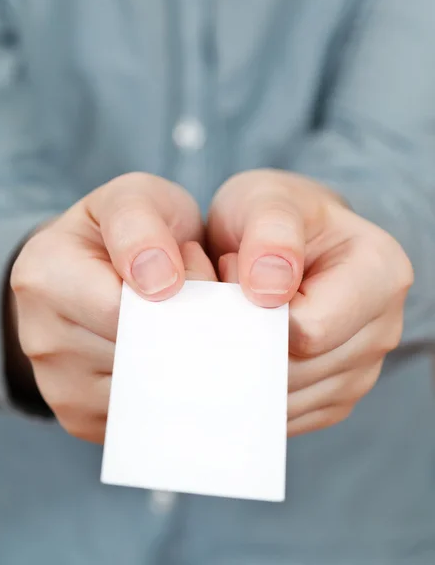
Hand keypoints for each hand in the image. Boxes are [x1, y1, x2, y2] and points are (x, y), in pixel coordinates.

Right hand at [10, 173, 216, 441]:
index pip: (125, 310)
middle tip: (209, 306)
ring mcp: (60, 387)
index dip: (181, 301)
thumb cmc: (125, 233)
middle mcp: (41, 340)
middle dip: (190, 336)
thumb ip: (141, 224)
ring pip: (147, 395)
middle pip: (139, 359)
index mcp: (45, 276)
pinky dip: (173, 395)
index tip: (207, 281)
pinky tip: (178, 359)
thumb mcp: (133, 200)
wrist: (96, 272)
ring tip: (190, 328)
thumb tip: (159, 284)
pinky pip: (144, 418)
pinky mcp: (82, 418)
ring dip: (186, 367)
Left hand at [208, 169, 412, 435]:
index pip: (309, 327)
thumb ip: (271, 232)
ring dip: (246, 363)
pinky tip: (248, 344)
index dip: (256, 308)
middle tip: (230, 292)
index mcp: (381, 273)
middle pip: (297, 371)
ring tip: (242, 313)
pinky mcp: (335, 395)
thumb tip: (270, 290)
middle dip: (248, 337)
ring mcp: (361, 369)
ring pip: (287, 399)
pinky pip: (285, 414)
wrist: (280, 240)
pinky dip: (253, 386)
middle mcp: (382, 328)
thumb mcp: (266, 199)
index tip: (232, 269)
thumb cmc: (274, 214)